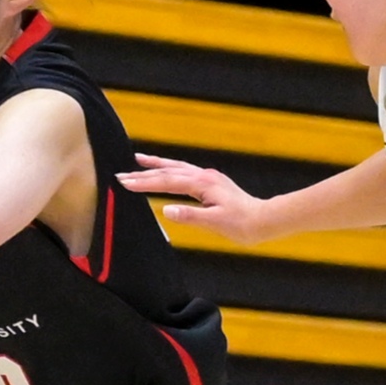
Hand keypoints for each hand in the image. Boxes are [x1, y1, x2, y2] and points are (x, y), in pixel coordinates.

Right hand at [119, 154, 265, 242]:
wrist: (264, 220)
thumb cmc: (242, 224)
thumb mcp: (215, 223)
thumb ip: (190, 216)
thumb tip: (166, 210)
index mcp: (202, 184)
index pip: (167, 181)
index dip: (144, 182)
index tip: (124, 183)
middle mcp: (204, 176)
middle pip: (168, 171)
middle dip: (143, 173)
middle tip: (120, 174)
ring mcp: (208, 178)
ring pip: (177, 167)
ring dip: (157, 164)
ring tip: (138, 160)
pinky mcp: (212, 182)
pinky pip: (185, 171)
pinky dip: (171, 168)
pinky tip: (168, 170)